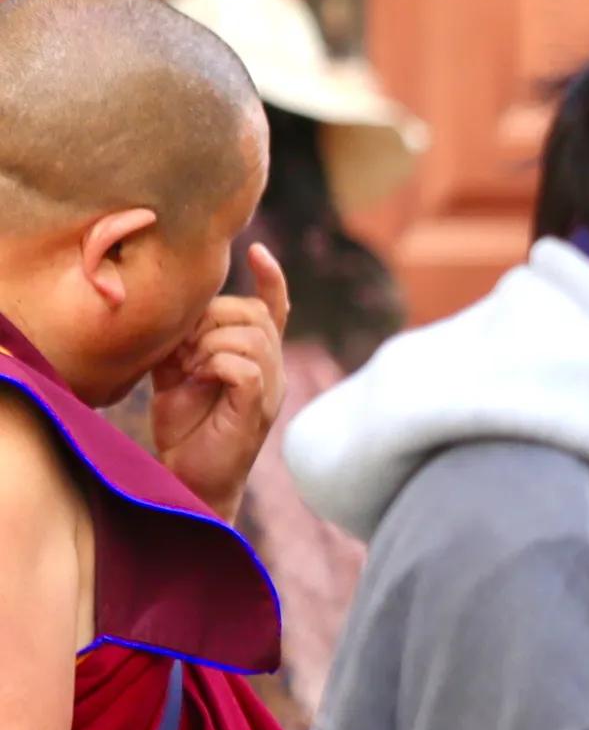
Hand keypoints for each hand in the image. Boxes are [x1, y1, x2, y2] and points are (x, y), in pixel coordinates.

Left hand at [150, 243, 287, 521]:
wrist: (189, 478)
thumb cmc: (185, 429)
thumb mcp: (177, 373)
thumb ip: (182, 341)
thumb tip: (174, 310)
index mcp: (257, 359)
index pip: (274, 310)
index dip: (271, 280)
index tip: (256, 250)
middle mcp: (272, 369)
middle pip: (253, 314)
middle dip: (210, 319)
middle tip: (182, 352)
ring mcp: (270, 388)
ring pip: (250, 335)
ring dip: (209, 343)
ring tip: (189, 369)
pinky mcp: (258, 408)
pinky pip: (243, 364)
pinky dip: (214, 365)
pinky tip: (198, 380)